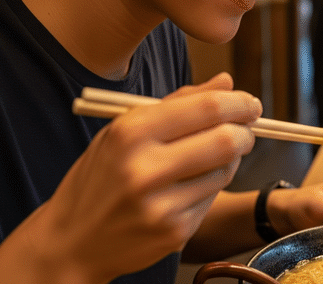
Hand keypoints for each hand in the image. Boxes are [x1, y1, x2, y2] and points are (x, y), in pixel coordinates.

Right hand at [15, 73, 259, 282]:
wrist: (71, 240)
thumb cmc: (103, 175)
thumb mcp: (126, 129)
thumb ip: (179, 102)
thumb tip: (227, 81)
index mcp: (131, 131)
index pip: (208, 108)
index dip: (239, 103)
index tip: (251, 104)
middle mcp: (144, 168)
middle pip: (226, 140)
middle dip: (246, 131)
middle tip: (246, 129)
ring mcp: (160, 205)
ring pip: (226, 170)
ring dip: (231, 160)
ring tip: (213, 157)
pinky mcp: (174, 232)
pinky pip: (213, 198)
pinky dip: (212, 187)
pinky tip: (191, 186)